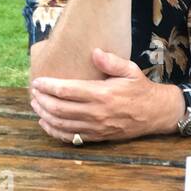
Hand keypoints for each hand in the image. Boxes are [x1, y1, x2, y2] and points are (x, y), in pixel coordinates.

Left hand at [30, 48, 180, 141]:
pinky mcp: (98, 136)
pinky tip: (46, 123)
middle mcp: (97, 113)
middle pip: (59, 108)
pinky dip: (55, 132)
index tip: (37, 82)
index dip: (48, 86)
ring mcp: (97, 127)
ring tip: (36, 105)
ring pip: (62, 124)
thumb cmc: (141, 89)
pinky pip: (71, 137)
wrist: (157, 113)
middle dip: (42, 100)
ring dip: (45, 115)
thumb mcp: (131, 70)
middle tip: (33, 93)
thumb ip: (111, 61)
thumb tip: (94, 52)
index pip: (67, 90)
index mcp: (103, 94)